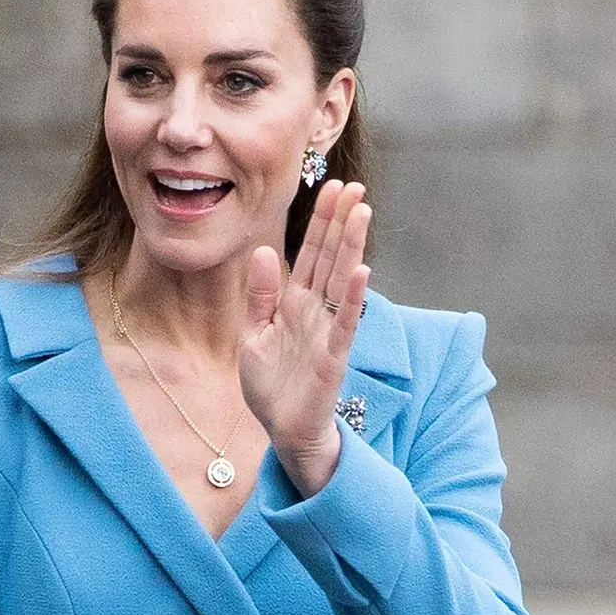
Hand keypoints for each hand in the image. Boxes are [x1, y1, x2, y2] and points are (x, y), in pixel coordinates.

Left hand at [238, 180, 370, 493]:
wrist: (282, 431)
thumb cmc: (271, 387)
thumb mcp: (253, 334)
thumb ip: (260, 295)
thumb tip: (264, 251)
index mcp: (294, 305)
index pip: (311, 254)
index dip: (321, 221)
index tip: (330, 186)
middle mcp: (314, 313)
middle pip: (329, 258)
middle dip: (340, 222)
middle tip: (354, 183)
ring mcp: (326, 333)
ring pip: (341, 281)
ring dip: (351, 247)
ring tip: (362, 211)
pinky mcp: (333, 358)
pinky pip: (344, 323)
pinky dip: (352, 299)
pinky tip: (362, 271)